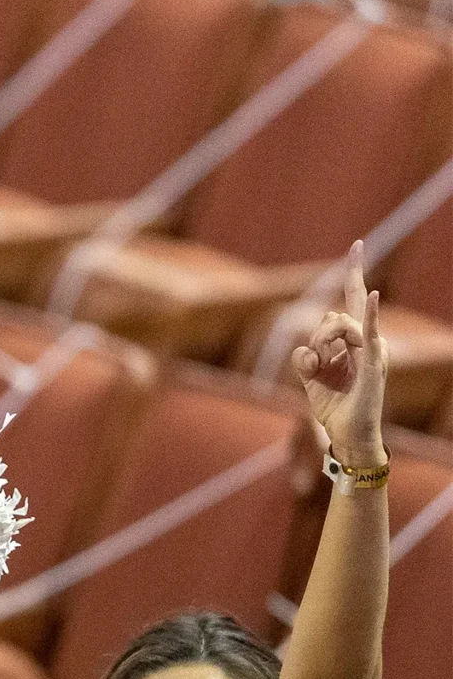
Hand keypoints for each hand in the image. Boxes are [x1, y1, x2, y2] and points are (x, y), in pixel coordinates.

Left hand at [291, 241, 388, 468]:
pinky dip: (368, 316)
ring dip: (318, 348)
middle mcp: (365, 340)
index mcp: (352, 341)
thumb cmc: (333, 406)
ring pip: (332, 326)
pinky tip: (371, 297)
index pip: (351, 300)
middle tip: (316, 365)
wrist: (347, 434)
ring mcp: (371, 349)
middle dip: (315, 337)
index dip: (354, 272)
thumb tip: (308, 347)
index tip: (358, 244)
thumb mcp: (311, 378)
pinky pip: (368, 334)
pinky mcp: (372, 362)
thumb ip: (306, 356)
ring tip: (322, 372)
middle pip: (330, 317)